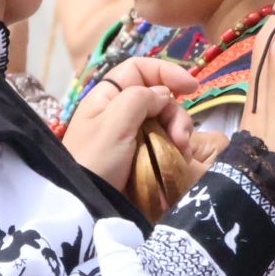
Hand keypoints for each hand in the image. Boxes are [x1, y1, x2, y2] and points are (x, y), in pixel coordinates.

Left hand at [61, 55, 196, 192]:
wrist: (82, 205)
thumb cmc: (94, 161)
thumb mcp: (113, 123)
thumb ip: (140, 98)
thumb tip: (163, 94)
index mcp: (108, 98)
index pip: (139, 70)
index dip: (166, 72)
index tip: (192, 86)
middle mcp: (120, 113)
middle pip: (159, 98)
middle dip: (175, 114)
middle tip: (181, 139)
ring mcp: (131, 137)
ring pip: (166, 123)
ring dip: (179, 134)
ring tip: (181, 154)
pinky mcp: (140, 159)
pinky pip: (165, 145)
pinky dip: (176, 151)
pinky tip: (180, 162)